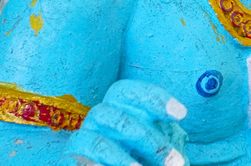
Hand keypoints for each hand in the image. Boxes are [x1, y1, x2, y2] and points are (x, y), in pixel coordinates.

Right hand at [61, 79, 188, 165]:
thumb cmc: (135, 157)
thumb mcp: (150, 147)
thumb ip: (161, 143)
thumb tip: (180, 153)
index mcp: (117, 107)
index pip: (130, 91)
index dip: (155, 98)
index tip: (182, 114)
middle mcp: (98, 118)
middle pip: (121, 119)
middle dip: (151, 141)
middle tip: (175, 162)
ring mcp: (82, 139)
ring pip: (101, 144)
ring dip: (125, 160)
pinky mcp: (68, 160)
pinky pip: (79, 163)